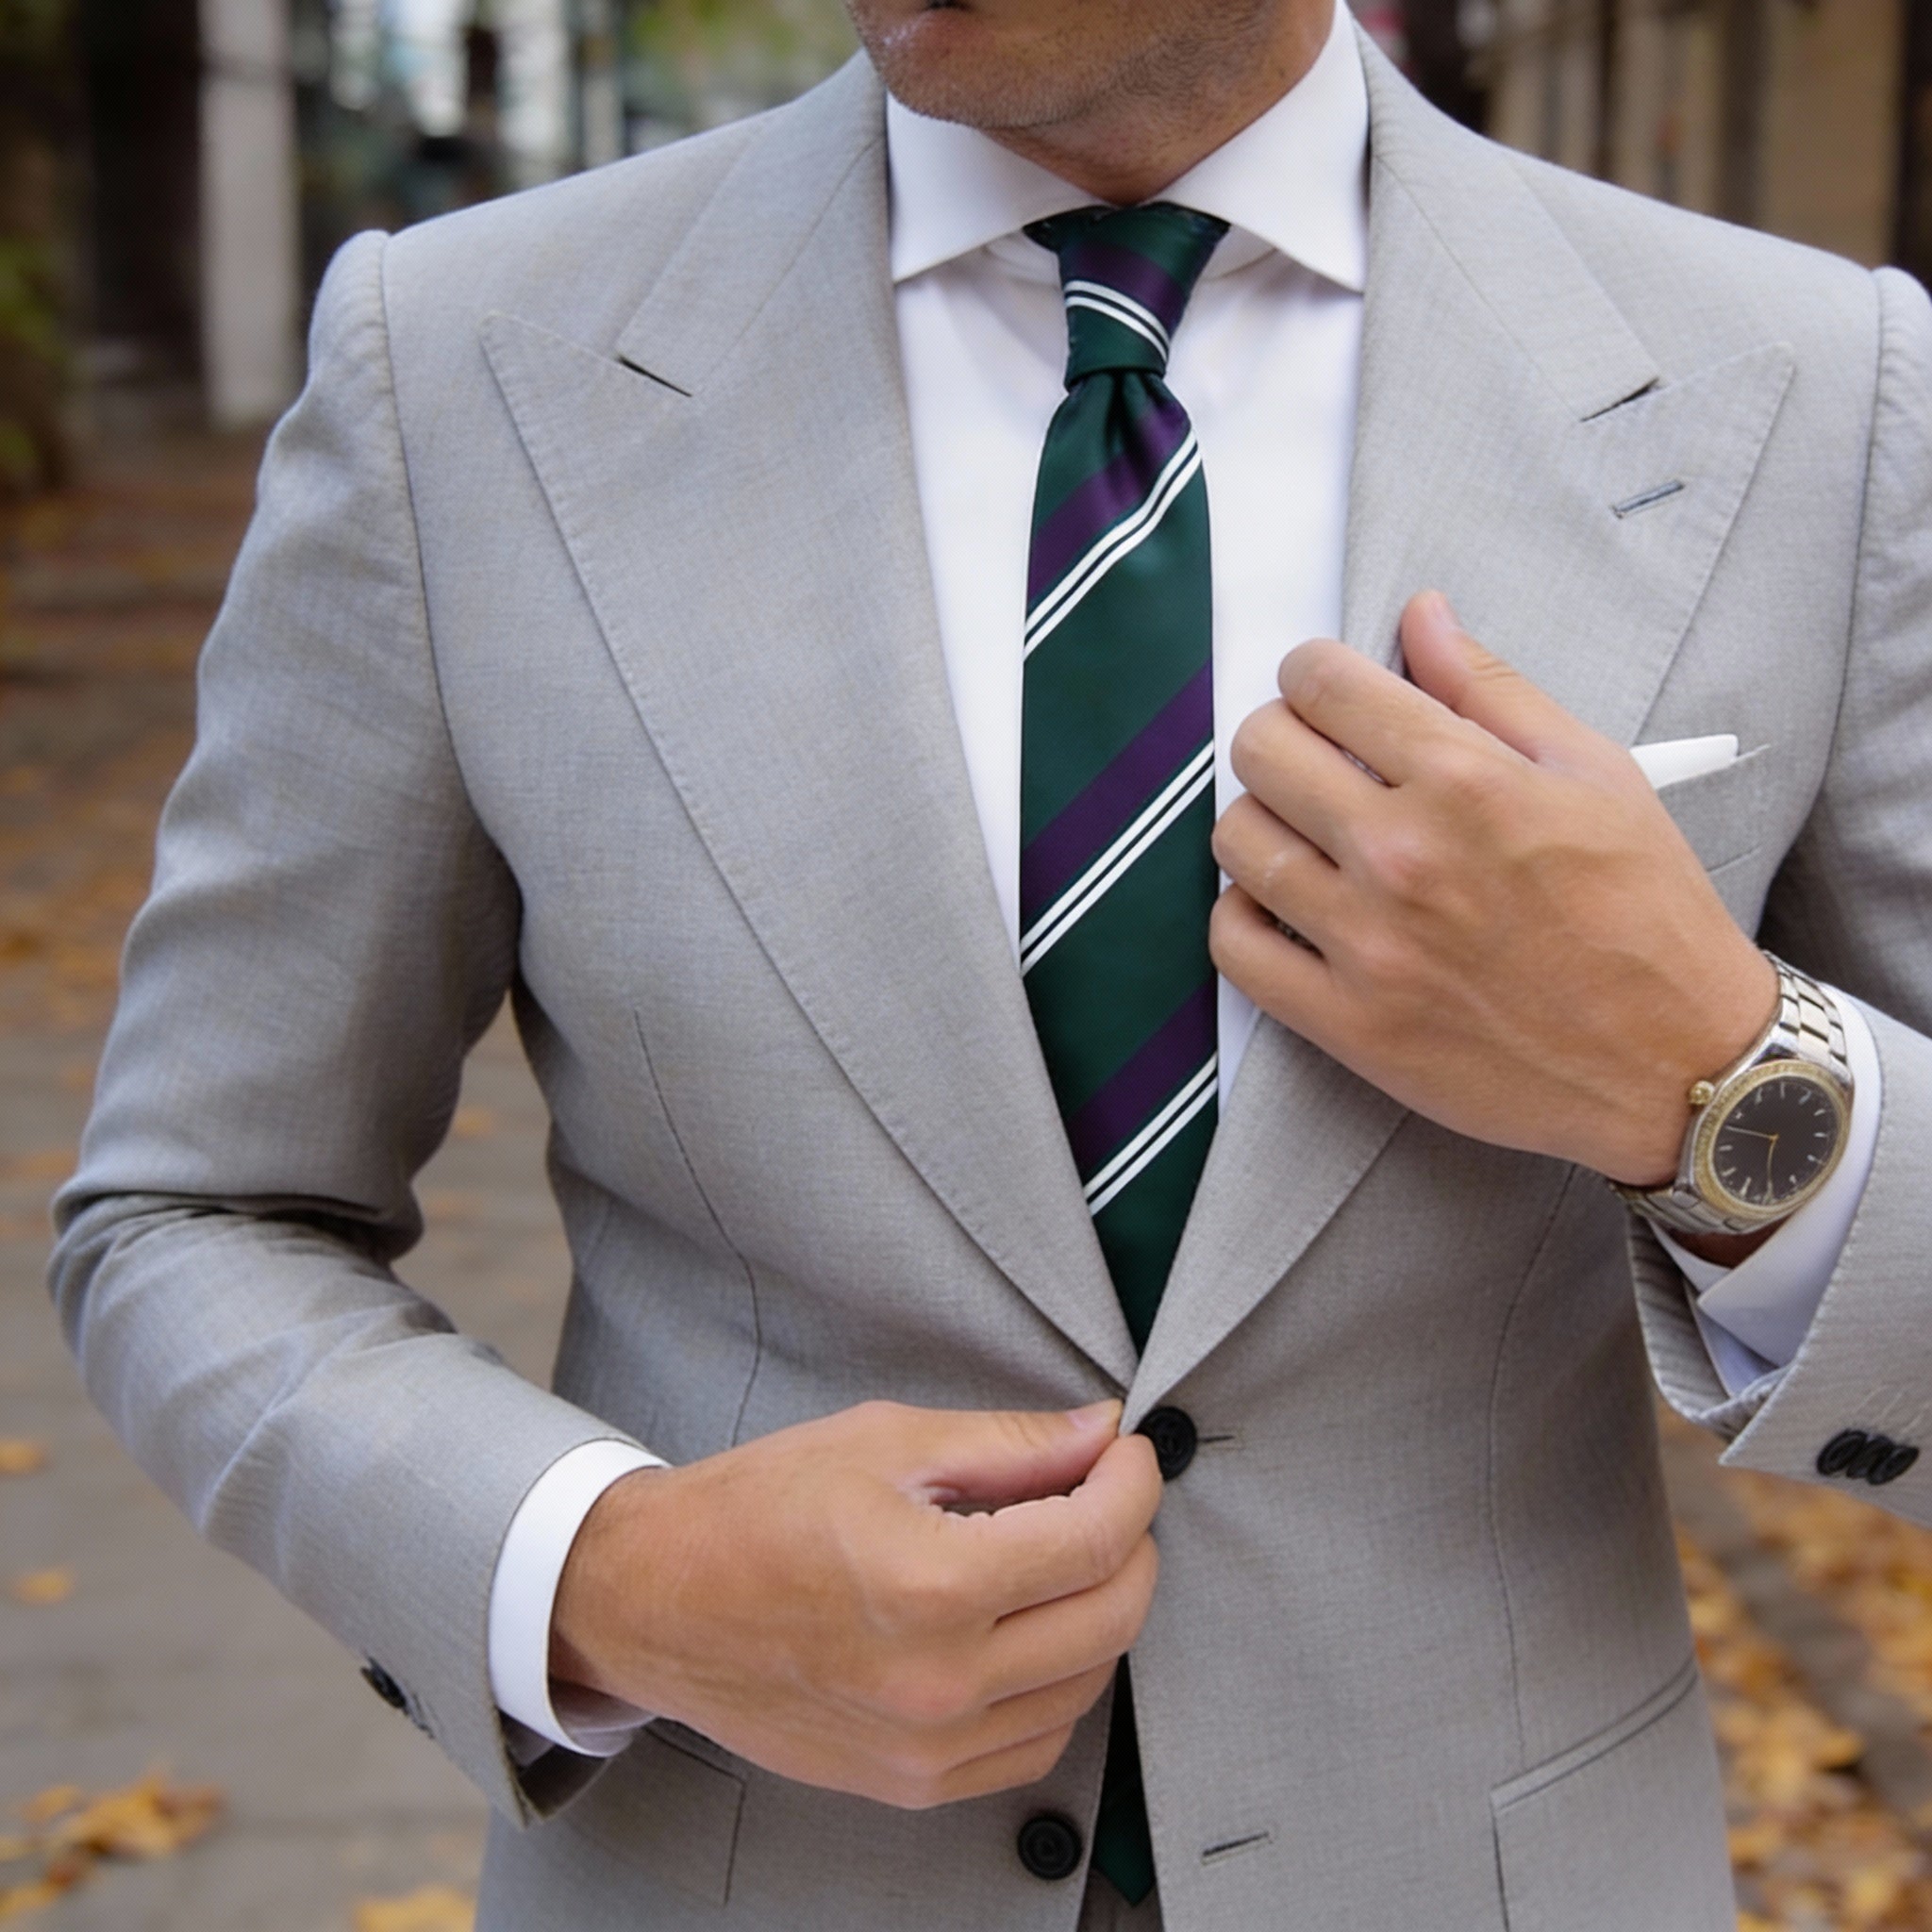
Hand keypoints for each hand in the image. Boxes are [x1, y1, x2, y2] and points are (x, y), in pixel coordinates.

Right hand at [550, 1400, 1161, 1808]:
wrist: (658, 1601)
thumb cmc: (757, 1509)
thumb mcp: (885, 1441)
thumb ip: (1010, 1443)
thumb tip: (1101, 1433)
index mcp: (930, 1584)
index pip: (1096, 1537)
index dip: (1132, 1481)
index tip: (1129, 1451)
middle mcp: (938, 1681)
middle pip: (1112, 1617)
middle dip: (1132, 1541)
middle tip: (1106, 1493)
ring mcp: (927, 1746)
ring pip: (1087, 1684)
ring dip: (1100, 1610)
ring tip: (1061, 1554)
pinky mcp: (913, 1784)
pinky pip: (1037, 1743)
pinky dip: (1060, 1682)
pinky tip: (1029, 1628)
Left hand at [1209, 591, 1777, 1185]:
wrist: (1677, 1063)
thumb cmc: (1647, 915)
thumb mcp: (1596, 773)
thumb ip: (1492, 689)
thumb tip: (1421, 615)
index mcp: (1464, 781)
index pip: (1322, 684)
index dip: (1313, 672)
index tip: (1327, 690)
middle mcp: (1402, 855)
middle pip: (1261, 751)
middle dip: (1281, 735)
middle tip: (1316, 758)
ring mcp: (1367, 944)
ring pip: (1237, 841)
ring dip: (1262, 821)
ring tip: (1306, 833)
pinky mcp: (1346, 1023)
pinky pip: (1233, 946)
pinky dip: (1243, 914)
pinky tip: (1285, 904)